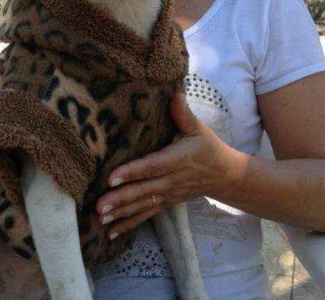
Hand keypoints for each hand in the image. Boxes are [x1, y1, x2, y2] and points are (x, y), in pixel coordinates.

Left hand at [96, 92, 235, 238]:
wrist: (225, 175)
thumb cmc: (207, 147)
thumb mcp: (199, 129)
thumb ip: (183, 114)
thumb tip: (174, 93)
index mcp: (178, 160)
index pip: (152, 167)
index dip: (132, 172)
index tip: (112, 177)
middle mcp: (172, 180)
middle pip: (143, 190)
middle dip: (120, 199)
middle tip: (99, 205)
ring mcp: (168, 194)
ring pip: (143, 205)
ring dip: (121, 213)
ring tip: (100, 218)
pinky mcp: (166, 202)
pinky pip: (146, 214)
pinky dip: (129, 223)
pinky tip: (111, 231)